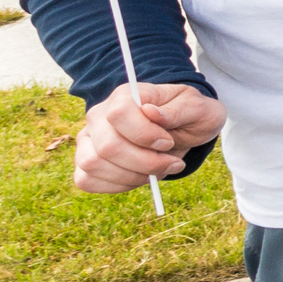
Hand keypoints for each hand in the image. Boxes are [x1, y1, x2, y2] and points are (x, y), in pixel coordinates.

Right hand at [75, 83, 223, 195]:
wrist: (184, 126)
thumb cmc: (189, 114)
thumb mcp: (196, 107)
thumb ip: (176, 110)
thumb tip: (150, 112)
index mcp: (125, 95)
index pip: (119, 114)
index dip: (144, 134)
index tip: (168, 142)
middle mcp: (99, 116)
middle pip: (107, 146)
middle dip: (145, 163)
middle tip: (173, 163)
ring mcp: (89, 139)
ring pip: (93, 165)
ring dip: (132, 176)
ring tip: (158, 171)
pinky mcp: (86, 161)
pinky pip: (86, 180)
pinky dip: (116, 186)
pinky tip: (139, 179)